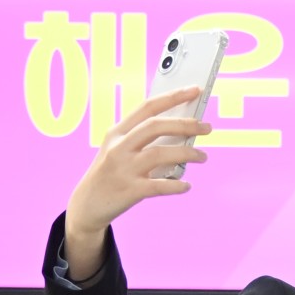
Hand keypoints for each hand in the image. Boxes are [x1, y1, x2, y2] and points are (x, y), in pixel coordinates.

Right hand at [62, 86, 211, 277]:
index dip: (172, 96)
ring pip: (160, 154)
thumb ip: (144, 139)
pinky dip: (176, 185)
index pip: (147, 107)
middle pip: (156, 126)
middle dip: (186, 124)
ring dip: (188, 154)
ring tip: (203, 157)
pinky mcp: (129, 191)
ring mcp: (123, 168)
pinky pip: (159, 185)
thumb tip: (182, 132)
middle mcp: (119, 147)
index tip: (194, 90)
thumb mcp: (119, 150)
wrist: (87, 205)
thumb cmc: (111, 173)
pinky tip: (187, 185)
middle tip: (207, 127)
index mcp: (117, 132)